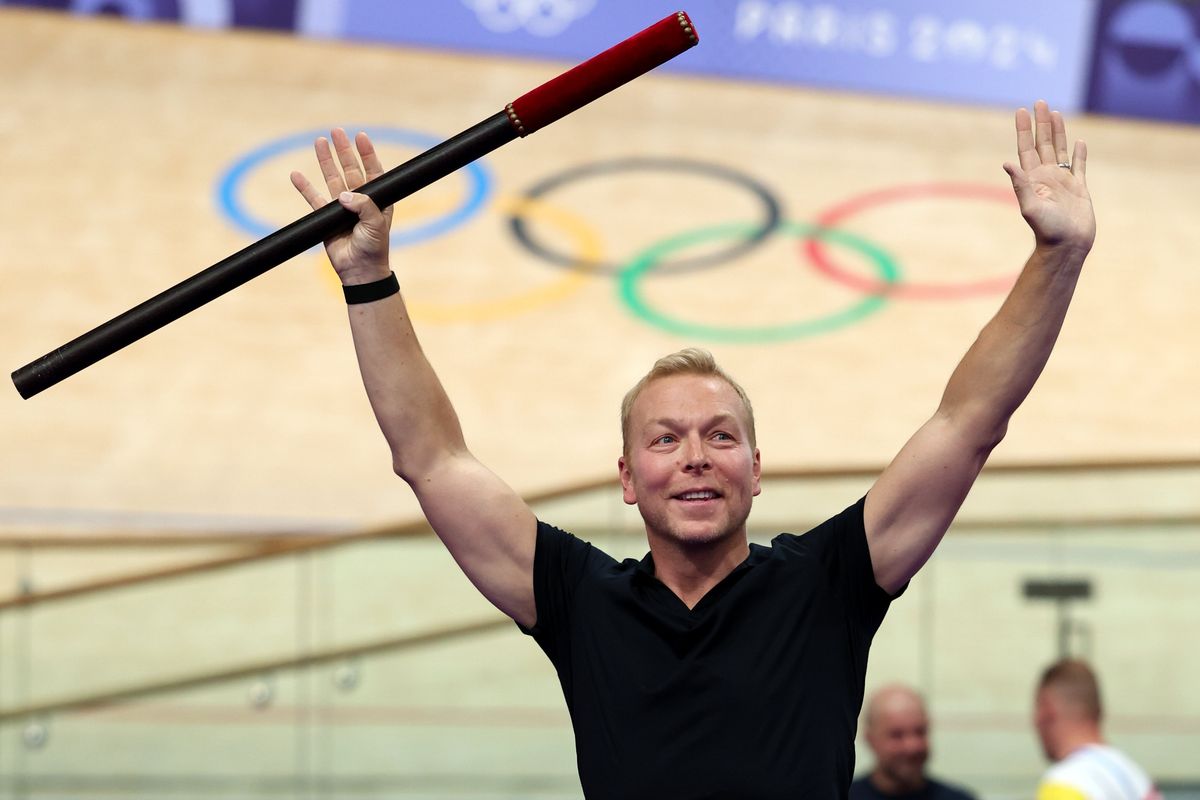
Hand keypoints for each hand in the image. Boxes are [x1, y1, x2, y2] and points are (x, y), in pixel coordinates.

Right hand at [290, 128, 393, 284]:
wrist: (360, 270)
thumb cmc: (374, 248)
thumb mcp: (376, 225)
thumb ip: (364, 206)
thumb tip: (343, 194)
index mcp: (377, 199)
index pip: (373, 171)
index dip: (367, 153)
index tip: (361, 136)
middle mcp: (360, 200)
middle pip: (350, 169)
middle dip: (343, 150)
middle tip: (336, 131)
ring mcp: (342, 207)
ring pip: (331, 178)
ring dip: (325, 161)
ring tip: (319, 141)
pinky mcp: (326, 217)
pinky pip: (313, 198)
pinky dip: (305, 187)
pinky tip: (296, 174)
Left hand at [1003, 100, 1095, 253]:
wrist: (1067, 246)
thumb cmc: (1047, 230)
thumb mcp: (1030, 207)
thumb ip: (1020, 185)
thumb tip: (1006, 163)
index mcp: (1032, 179)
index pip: (1026, 148)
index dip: (1023, 129)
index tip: (1021, 110)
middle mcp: (1046, 177)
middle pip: (1043, 143)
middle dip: (1040, 123)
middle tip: (1039, 102)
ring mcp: (1062, 181)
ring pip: (1060, 150)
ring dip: (1058, 132)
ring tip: (1055, 114)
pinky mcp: (1078, 188)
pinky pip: (1079, 166)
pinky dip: (1079, 154)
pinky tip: (1080, 142)